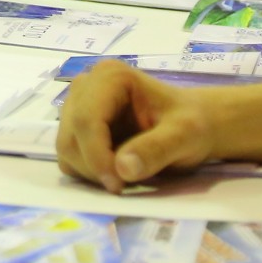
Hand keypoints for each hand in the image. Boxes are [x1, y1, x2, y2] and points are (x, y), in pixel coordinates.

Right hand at [56, 61, 217, 192]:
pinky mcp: (75, 125)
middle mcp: (86, 85)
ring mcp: (77, 105)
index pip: (86, 118)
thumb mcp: (185, 136)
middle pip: (71, 134)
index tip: (118, 185)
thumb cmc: (192, 125)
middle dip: (94, 166)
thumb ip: (156, 150)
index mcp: (110, 77)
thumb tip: (122, 169)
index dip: (96, 155)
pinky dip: (87, 170)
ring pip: (66, 146)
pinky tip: (114, 170)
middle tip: (124, 185)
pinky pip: (68, 154)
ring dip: (90, 170)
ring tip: (125, 175)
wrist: (195, 125)